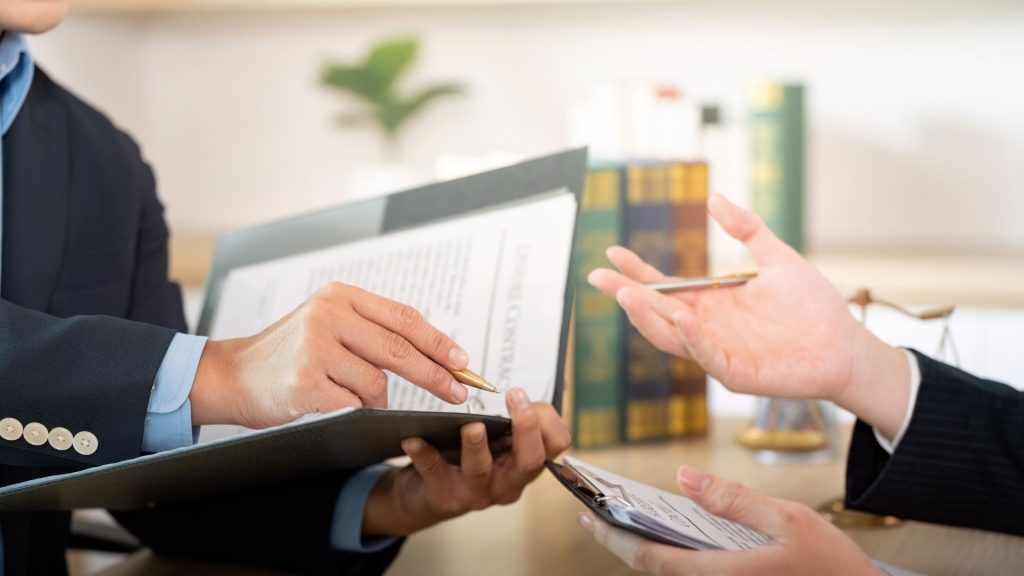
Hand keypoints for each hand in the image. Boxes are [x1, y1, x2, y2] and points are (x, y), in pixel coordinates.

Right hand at [191, 281, 471, 427]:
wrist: (233, 375)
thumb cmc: (290, 354)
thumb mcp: (328, 324)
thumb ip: (372, 330)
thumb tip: (436, 354)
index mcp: (341, 295)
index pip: (403, 318)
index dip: (438, 341)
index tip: (463, 361)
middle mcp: (328, 314)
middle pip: (399, 349)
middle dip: (435, 374)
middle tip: (458, 392)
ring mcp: (315, 347)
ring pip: (376, 383)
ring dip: (375, 399)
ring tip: (349, 396)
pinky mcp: (305, 381)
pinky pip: (353, 404)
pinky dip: (353, 411)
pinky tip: (332, 405)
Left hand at [361, 387, 571, 535]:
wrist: (425, 492)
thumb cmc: (466, 456)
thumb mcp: (497, 439)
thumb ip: (512, 420)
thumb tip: (520, 395)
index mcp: (524, 464)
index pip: (555, 446)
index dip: (549, 422)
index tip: (531, 397)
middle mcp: (507, 482)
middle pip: (529, 461)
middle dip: (525, 428)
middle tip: (516, 397)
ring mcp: (476, 493)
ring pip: (482, 470)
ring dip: (477, 446)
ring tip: (472, 426)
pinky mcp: (444, 495)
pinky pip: (434, 472)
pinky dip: (424, 454)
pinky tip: (413, 439)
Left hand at [579, 467, 876, 575]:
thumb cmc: (831, 567)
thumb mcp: (788, 519)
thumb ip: (733, 499)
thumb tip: (686, 477)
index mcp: (723, 573)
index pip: (650, 558)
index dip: (613, 537)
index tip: (587, 516)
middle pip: (652, 569)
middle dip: (618, 541)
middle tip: (592, 516)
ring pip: (670, 574)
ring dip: (643, 550)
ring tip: (622, 520)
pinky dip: (670, 557)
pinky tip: (669, 536)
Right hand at [587, 193, 908, 436]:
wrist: (846, 345)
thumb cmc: (813, 308)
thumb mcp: (777, 258)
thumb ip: (746, 229)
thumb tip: (714, 198)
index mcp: (711, 304)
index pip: (664, 288)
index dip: (637, 272)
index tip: (613, 252)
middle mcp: (708, 329)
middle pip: (656, 312)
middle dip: (626, 295)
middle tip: (598, 276)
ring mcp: (719, 352)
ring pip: (671, 337)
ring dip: (648, 318)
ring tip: (627, 295)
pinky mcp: (738, 373)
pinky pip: (708, 356)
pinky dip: (692, 339)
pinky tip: (680, 317)